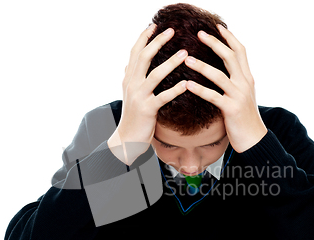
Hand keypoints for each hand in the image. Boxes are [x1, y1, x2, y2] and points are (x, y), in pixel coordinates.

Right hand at [108, 25, 187, 164]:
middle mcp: (131, 84)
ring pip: (155, 75)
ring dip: (170, 62)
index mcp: (129, 78)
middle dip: (157, 42)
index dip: (144, 38)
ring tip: (184, 53)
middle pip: (144, 58)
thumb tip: (128, 64)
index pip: (135, 53)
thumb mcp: (129, 94)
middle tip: (171, 30)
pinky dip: (175, 90)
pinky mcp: (147, 110)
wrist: (126, 139)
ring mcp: (139, 97)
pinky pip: (163, 98)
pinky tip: (186, 84)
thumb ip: (130, 78)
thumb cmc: (133, 116)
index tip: (154, 25)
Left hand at [184, 25, 266, 152]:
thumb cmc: (243, 117)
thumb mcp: (242, 95)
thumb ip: (235, 80)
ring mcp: (239, 96)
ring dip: (202, 66)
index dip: (229, 37)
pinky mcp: (232, 109)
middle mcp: (245, 83)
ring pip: (219, 76)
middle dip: (214, 43)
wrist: (254, 139)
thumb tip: (225, 68)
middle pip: (230, 57)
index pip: (240, 51)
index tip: (217, 26)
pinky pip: (213, 97)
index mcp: (247, 77)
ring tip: (186, 59)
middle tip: (199, 33)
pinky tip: (188, 85)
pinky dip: (200, 90)